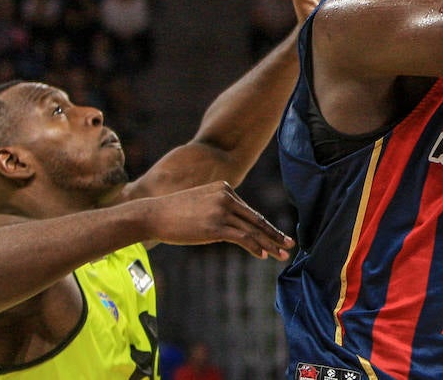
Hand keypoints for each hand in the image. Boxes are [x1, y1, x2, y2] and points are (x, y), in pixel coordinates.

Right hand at [142, 181, 294, 259]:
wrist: (152, 214)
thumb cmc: (173, 213)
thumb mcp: (200, 204)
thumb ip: (218, 210)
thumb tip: (233, 228)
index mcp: (225, 188)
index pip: (249, 211)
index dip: (264, 226)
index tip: (278, 235)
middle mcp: (226, 196)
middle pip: (256, 219)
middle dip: (274, 234)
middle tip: (290, 244)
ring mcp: (222, 210)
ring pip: (253, 229)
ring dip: (270, 243)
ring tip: (282, 254)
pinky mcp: (216, 226)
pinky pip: (242, 237)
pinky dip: (255, 246)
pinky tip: (264, 254)